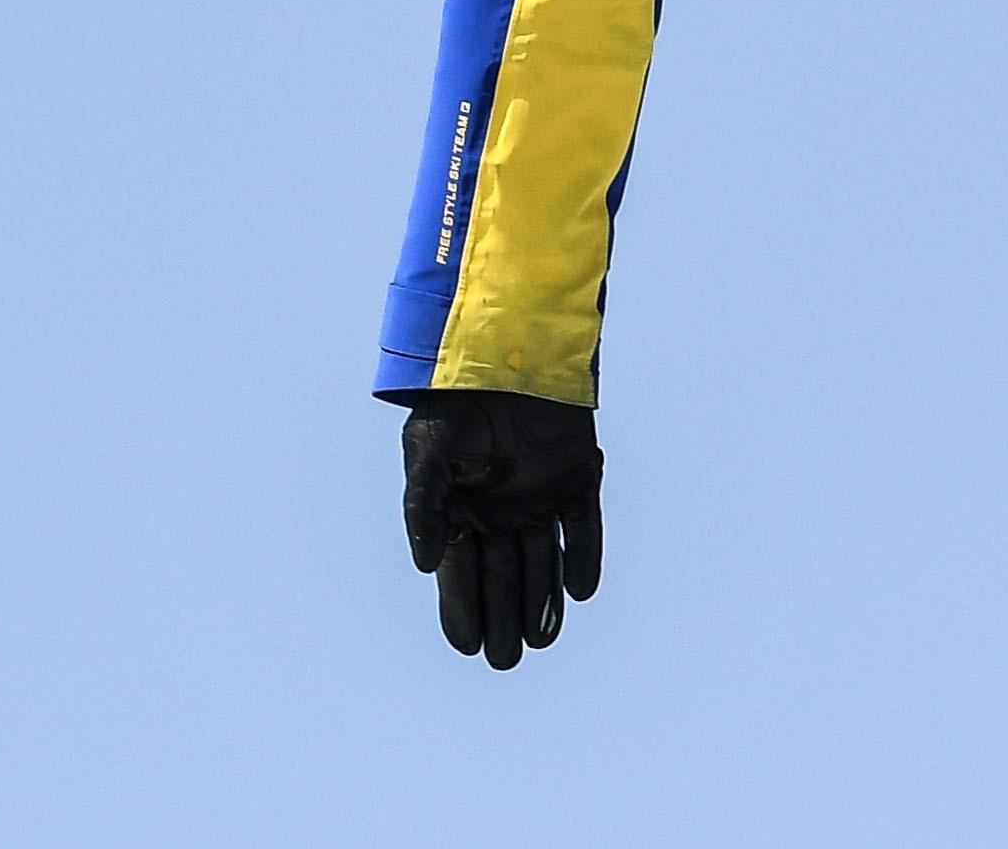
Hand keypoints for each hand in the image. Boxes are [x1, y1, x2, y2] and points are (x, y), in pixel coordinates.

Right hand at [398, 389, 603, 667]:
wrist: (508, 348)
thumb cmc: (456, 400)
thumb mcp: (428, 451)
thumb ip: (423, 506)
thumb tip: (427, 564)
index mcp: (462, 509)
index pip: (461, 572)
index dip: (463, 609)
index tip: (467, 647)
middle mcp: (502, 510)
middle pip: (503, 575)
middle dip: (504, 617)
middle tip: (507, 659)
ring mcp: (542, 495)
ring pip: (543, 559)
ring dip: (542, 598)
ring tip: (542, 638)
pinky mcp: (580, 475)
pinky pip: (584, 525)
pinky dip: (583, 556)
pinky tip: (579, 590)